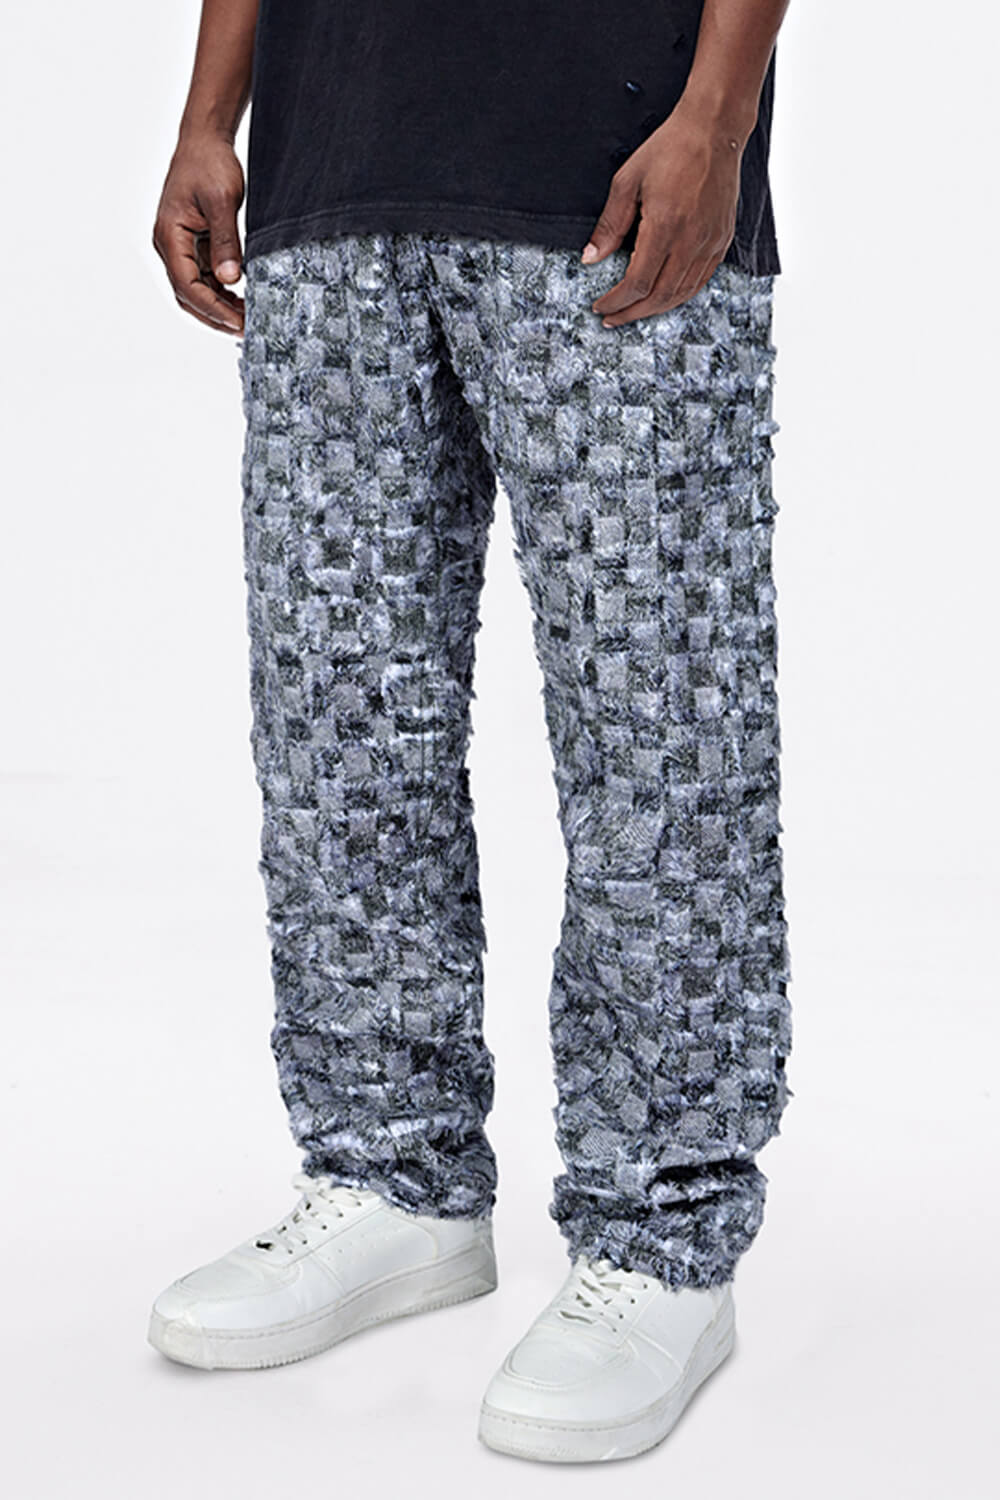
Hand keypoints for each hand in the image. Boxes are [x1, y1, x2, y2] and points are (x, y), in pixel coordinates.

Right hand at [152, 133, 245, 334]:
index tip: (238, 322)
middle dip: (215, 316)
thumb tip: (230, 279)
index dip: (213, 308)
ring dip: (219, 307)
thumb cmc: (209, 163)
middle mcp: (169, 245)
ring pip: (196, 290)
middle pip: (187, 296)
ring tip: (246, 318)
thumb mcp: (221, 202)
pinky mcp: (193, 246)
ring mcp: (180, 247)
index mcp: (169, 236)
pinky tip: (241, 299)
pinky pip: (204, 278)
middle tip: (245, 329)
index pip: (187, 286)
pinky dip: (221, 293)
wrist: (205, 141)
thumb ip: (226, 242)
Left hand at [582, 99, 744, 326]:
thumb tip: (590, 258)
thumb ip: (609, 224)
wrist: (714, 130)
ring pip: (682, 293)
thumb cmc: (670, 149)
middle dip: (633, 312)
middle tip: (613, 318)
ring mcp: (711, 242)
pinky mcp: (722, 239)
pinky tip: (663, 296)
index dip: (616, 301)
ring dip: (656, 308)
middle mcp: (691, 240)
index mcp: (665, 226)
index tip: (600, 306)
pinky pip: (701, 280)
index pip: (638, 283)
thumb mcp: (627, 181)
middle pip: (660, 296)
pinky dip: (679, 295)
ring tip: (634, 311)